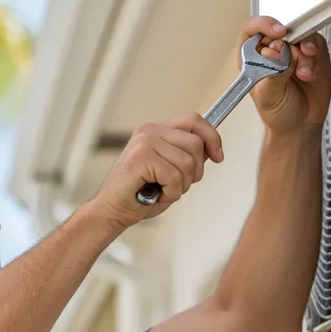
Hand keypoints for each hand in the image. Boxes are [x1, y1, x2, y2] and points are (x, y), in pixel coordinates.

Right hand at [88, 113, 223, 229]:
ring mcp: (145, 142)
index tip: (218, 156)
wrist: (112, 210)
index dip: (212, 137)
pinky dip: (170, 193)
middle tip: (176, 185)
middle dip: (194, 171)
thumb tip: (212, 150)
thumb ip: (187, 156)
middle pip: (196, 144)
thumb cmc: (139, 194)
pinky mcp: (142, 157)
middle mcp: (150, 131)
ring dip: (181, 185)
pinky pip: (175, 176)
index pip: (194, 120)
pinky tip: (155, 194)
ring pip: (188, 162)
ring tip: (161, 190)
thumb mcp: (170, 170)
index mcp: (156, 130)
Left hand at [243, 16, 330, 132]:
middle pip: (281, 29)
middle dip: (290, 43)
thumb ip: (273, 73)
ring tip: (303, 74)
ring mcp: (293, 50)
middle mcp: (273, 49)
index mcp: (252, 56)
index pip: (253, 28)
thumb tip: (278, 52)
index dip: (264, 25)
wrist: (300, 124)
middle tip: (294, 58)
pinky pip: (315, 44)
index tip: (278, 32)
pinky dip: (314, 58)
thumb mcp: (268, 96)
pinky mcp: (312, 54)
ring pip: (301, 35)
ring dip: (304, 53)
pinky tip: (309, 73)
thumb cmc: (277, 111)